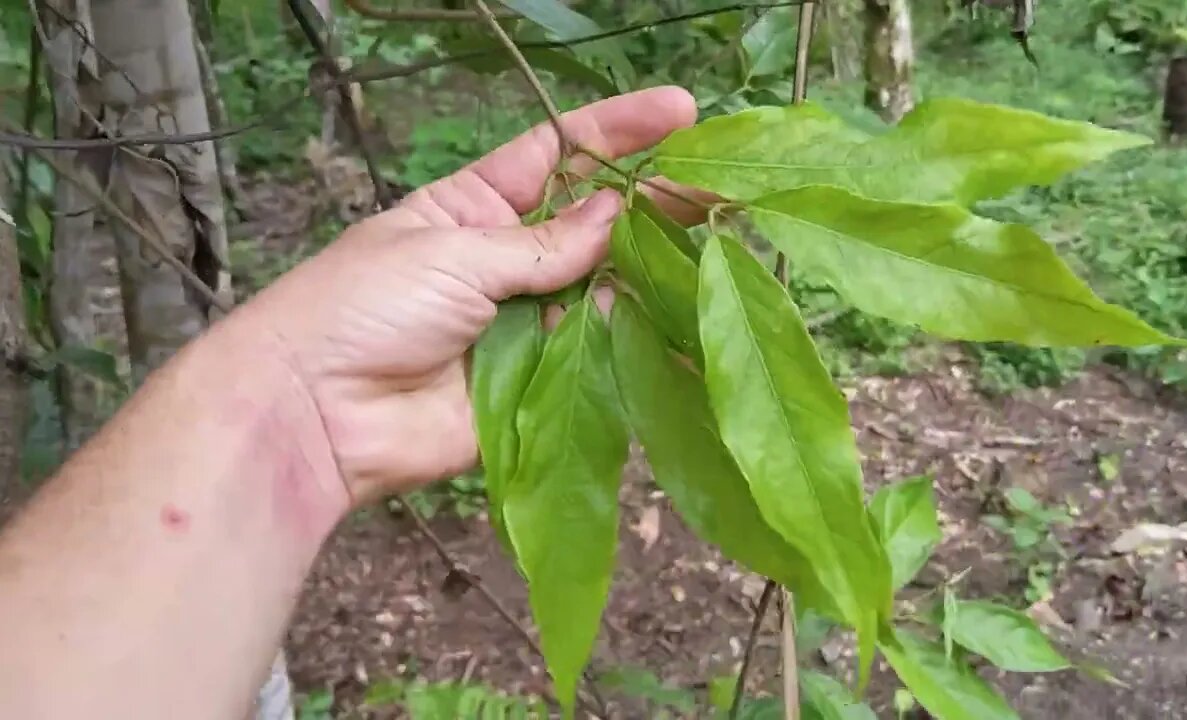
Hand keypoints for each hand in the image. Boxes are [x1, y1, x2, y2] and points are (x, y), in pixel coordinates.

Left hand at [233, 86, 699, 506]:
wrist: (316, 413)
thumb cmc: (363, 307)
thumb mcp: (452, 251)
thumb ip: (543, 244)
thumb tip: (617, 214)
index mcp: (472, 208)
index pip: (557, 154)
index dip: (616, 131)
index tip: (679, 111)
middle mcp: (504, 261)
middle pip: (591, 224)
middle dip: (649, 204)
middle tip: (715, 189)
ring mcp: (522, 324)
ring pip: (600, 291)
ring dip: (648, 273)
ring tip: (710, 249)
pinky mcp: (532, 385)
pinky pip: (592, 360)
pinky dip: (631, 344)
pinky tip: (679, 324)